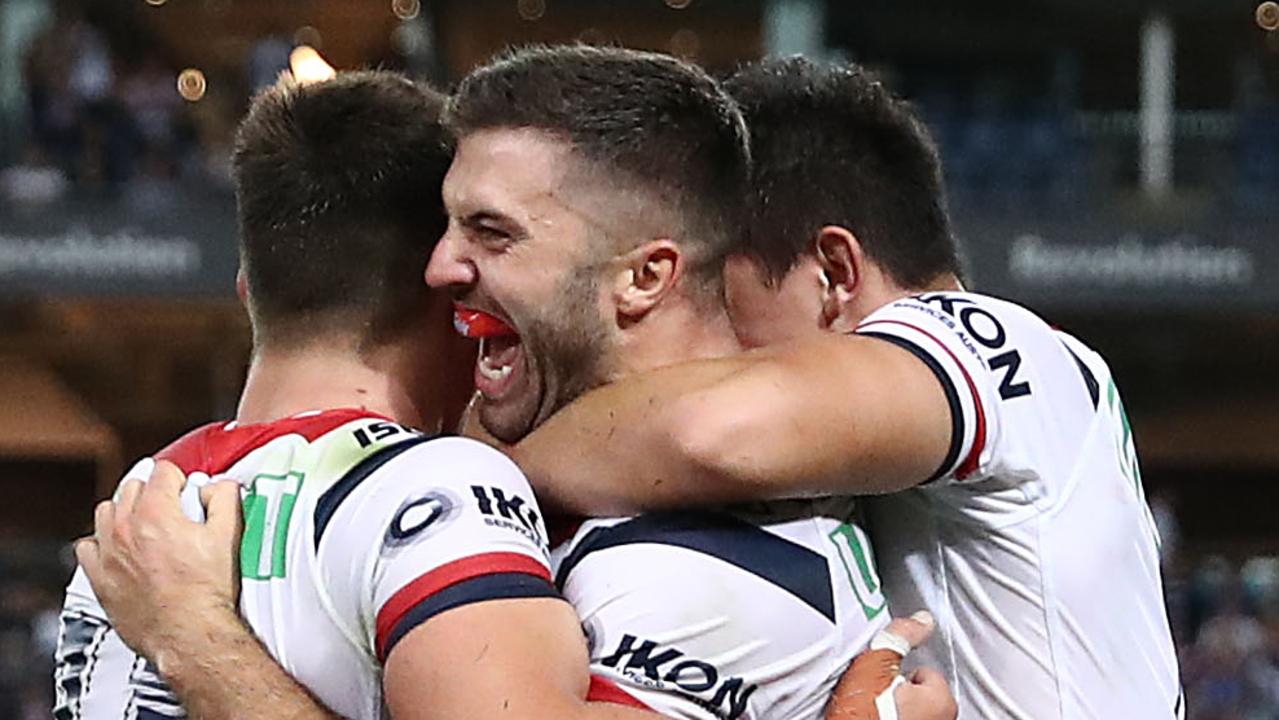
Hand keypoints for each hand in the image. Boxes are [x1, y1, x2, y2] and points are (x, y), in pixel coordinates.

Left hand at [76, 460, 243, 669]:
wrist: (190, 635)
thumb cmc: (208, 591)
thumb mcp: (229, 536)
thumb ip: (224, 499)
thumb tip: (216, 487)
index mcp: (156, 513)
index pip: (162, 471)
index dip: (180, 478)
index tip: (187, 491)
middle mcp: (125, 529)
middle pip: (132, 487)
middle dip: (153, 492)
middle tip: (172, 508)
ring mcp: (108, 554)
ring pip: (106, 512)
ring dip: (124, 512)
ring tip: (145, 526)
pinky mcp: (99, 578)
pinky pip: (87, 547)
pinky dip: (101, 543)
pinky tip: (120, 550)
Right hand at [825, 611, 955, 719]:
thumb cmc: (863, 715)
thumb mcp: (877, 663)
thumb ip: (902, 637)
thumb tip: (921, 620)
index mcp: (941, 701)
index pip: (925, 672)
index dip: (899, 671)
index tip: (884, 676)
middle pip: (920, 695)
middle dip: (900, 693)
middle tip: (875, 693)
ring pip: (911, 714)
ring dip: (894, 710)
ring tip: (871, 710)